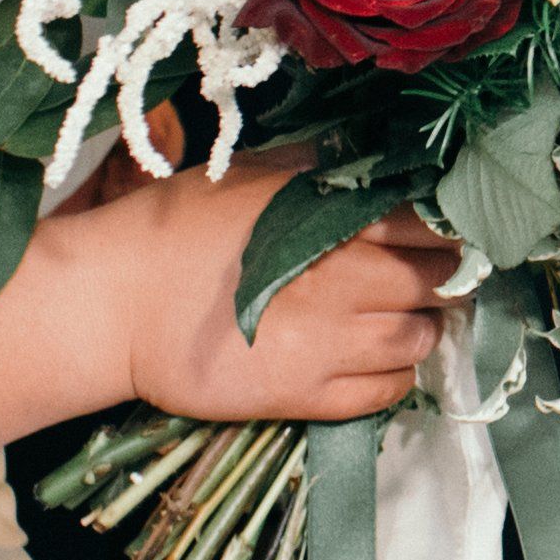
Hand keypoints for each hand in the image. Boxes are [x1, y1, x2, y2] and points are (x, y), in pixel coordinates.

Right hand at [103, 152, 457, 423]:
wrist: (112, 304)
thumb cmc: (172, 228)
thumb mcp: (247, 177)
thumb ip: (314, 172)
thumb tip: (365, 161)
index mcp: (333, 220)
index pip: (430, 223)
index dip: (446, 228)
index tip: (444, 230)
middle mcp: (347, 282)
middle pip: (439, 283)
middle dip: (443, 277)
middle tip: (428, 275)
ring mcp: (331, 346)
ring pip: (422, 341)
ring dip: (423, 327)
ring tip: (404, 318)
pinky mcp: (308, 397)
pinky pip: (387, 392)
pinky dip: (397, 375)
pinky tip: (379, 360)